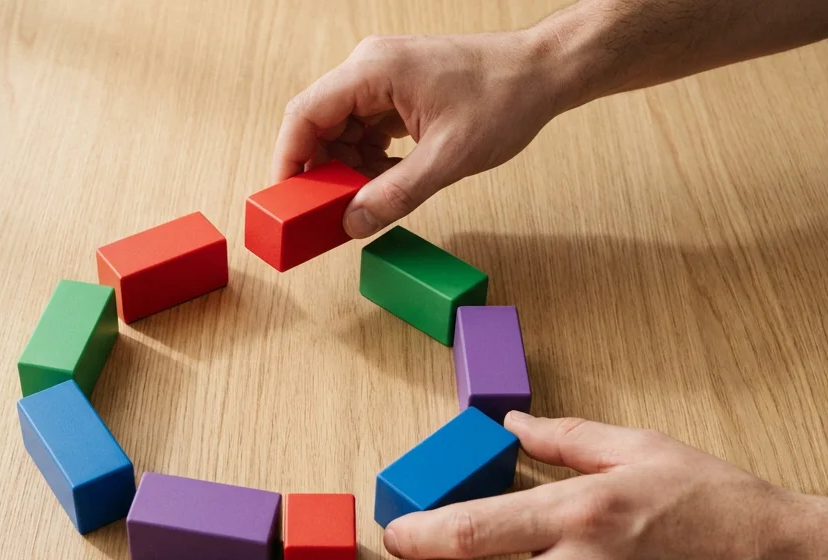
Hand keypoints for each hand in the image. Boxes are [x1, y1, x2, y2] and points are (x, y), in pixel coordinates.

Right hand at [272, 31, 566, 238]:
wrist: (543, 73)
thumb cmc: (504, 98)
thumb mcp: (448, 158)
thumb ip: (395, 194)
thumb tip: (352, 224)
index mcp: (373, 70)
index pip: (304, 114)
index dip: (288, 160)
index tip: (285, 200)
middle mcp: (370, 67)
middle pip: (319, 123)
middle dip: (320, 171)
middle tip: (326, 213)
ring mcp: (383, 78)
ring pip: (341, 130)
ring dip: (348, 169)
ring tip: (368, 200)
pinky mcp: (397, 92)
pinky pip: (365, 129)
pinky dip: (369, 160)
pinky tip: (388, 182)